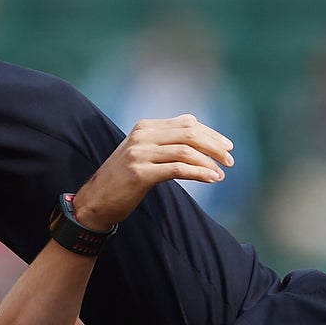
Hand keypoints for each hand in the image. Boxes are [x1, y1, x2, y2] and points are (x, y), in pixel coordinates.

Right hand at [73, 116, 233, 230]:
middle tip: (230, 160)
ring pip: (185, 151)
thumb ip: (165, 143)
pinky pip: (177, 169)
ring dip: (208, 162)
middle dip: (214, 145)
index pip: (186, 123)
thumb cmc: (123, 180)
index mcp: (144, 127)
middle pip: (189, 133)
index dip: (210, 134)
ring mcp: (139, 153)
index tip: (226, 146)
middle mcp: (142, 136)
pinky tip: (211, 179)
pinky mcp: (139, 173)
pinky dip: (198, 173)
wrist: (95, 201)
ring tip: (221, 173)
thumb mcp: (142, 154)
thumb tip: (198, 137)